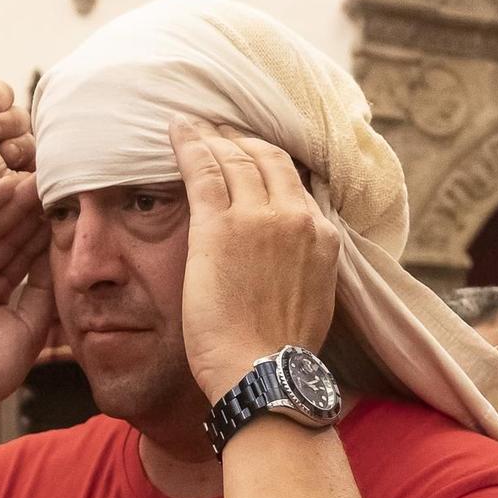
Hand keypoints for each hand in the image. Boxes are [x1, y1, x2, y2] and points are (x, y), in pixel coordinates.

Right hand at [0, 173, 53, 426]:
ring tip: (35, 177)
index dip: (48, 229)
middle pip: (9, 234)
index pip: (27, 251)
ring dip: (11, 201)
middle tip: (57, 180)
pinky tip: (2, 188)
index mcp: (0, 291)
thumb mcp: (30, 325)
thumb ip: (44, 288)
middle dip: (32, 209)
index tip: (72, 206)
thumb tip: (62, 254)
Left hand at [168, 119, 338, 400]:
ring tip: (193, 124)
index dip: (265, 159)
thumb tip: (290, 258)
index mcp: (321, 235)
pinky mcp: (220, 226)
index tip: (246, 150)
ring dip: (212, 136)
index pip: (292, 180)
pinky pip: (203, 170)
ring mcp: (258, 218)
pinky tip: (176, 129)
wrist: (263, 374)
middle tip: (216, 126)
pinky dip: (189, 144)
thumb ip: (303, 264)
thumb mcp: (312, 298)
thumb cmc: (278, 352)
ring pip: (234, 158)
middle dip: (237, 138)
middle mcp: (296, 217)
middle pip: (265, 158)